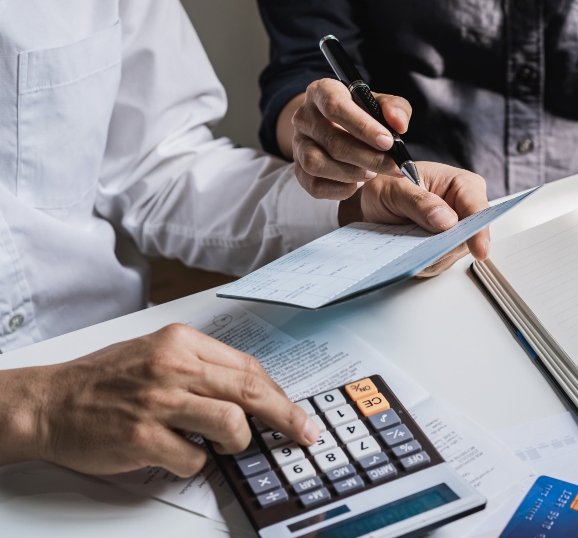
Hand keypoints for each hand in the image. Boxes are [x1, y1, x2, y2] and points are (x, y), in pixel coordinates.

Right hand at [0, 324, 317, 476]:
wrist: (48, 402)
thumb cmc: (103, 380)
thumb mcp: (157, 354)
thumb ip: (202, 367)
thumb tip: (250, 391)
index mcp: (180, 342)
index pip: (248, 367)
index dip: (279, 394)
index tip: (297, 413)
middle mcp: (172, 367)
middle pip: (250, 390)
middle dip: (284, 416)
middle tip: (303, 433)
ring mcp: (157, 402)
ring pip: (231, 423)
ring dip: (235, 441)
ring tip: (222, 443)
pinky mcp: (142, 437)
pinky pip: (194, 458)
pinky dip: (194, 462)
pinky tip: (178, 453)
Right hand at [277, 79, 413, 199]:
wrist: (336, 126)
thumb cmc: (361, 112)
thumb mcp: (380, 103)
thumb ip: (395, 108)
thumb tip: (399, 125)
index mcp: (322, 91)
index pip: (334, 106)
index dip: (363, 126)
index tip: (388, 142)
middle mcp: (304, 116)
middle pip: (332, 140)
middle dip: (368, 158)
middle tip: (392, 166)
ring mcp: (298, 143)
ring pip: (317, 164)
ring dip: (350, 173)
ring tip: (372, 174)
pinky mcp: (298, 168)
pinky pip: (314, 185)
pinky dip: (338, 190)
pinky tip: (357, 185)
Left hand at [338, 161, 489, 275]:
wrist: (372, 203)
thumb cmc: (387, 186)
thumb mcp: (395, 188)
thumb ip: (419, 202)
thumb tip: (446, 220)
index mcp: (462, 185)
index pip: (478, 209)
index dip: (480, 230)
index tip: (478, 249)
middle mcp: (463, 209)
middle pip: (468, 238)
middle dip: (444, 246)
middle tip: (419, 245)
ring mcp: (455, 232)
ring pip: (453, 254)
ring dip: (429, 255)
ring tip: (407, 240)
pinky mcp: (444, 249)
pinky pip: (439, 263)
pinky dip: (422, 261)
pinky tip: (408, 250)